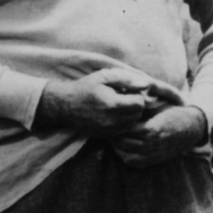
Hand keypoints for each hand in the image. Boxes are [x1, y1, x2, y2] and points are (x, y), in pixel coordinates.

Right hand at [36, 67, 182, 136]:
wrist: (65, 106)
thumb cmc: (85, 87)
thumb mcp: (104, 77)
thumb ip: (127, 79)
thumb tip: (147, 84)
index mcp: (113, 104)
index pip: (140, 103)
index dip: (136, 96)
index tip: (126, 92)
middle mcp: (112, 120)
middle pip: (138, 114)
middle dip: (134, 105)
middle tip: (122, 98)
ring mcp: (109, 130)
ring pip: (132, 123)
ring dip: (129, 114)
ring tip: (117, 106)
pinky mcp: (106, 135)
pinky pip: (123, 129)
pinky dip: (122, 122)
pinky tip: (112, 114)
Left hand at [110, 104, 209, 166]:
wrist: (192, 128)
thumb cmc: (173, 112)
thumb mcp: (159, 103)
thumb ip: (141, 103)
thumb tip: (122, 95)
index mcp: (152, 129)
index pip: (125, 129)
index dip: (115, 122)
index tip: (110, 116)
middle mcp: (152, 145)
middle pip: (122, 142)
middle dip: (112, 133)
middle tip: (106, 125)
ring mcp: (152, 155)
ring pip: (124, 153)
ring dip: (116, 144)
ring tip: (112, 134)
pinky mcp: (153, 161)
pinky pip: (132, 162)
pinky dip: (124, 154)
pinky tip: (121, 145)